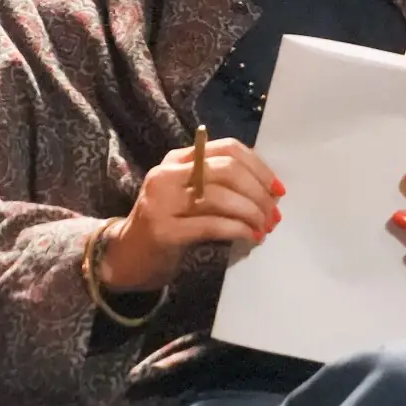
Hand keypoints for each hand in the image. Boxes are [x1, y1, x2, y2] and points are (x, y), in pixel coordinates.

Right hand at [105, 138, 283, 291]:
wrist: (127, 256)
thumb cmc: (170, 223)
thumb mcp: (192, 195)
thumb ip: (222, 183)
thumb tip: (270, 189)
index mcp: (178, 159)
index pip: (228, 149)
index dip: (259, 168)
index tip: (278, 189)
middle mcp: (167, 174)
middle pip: (227, 170)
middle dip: (258, 192)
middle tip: (274, 213)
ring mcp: (161, 201)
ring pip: (221, 197)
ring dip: (252, 213)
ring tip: (265, 227)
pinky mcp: (163, 230)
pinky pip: (211, 225)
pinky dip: (238, 229)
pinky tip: (250, 237)